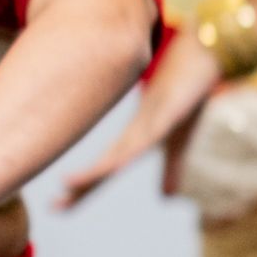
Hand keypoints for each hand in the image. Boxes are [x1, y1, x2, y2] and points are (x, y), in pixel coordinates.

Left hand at [58, 31, 220, 207]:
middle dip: (81, 186)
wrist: (203, 50)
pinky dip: (136, 146)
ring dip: (98, 169)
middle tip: (53, 207)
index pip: (105, 168)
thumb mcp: (179, 136)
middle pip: (107, 163)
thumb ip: (170, 167)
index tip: (57, 206)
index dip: (84, 189)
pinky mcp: (171, 109)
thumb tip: (165, 198)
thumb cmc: (188, 92)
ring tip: (69, 184)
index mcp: (135, 137)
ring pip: (122, 150)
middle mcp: (136, 129)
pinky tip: (119, 161)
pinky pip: (152, 130)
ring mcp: (152, 118)